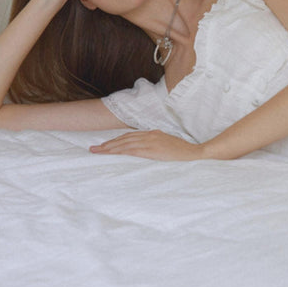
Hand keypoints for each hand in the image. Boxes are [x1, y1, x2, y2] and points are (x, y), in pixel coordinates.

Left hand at [89, 130, 204, 160]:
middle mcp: (149, 135)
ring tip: (97, 151)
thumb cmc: (182, 151)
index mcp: (152, 133)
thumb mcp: (166, 144)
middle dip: (107, 144)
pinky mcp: (152, 149)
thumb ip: (155, 144)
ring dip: (109, 147)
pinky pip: (132, 150)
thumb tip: (145, 149)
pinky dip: (120, 151)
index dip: (115, 141)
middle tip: (93, 149)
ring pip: (124, 143)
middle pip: (123, 139)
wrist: (194, 152)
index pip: (129, 136)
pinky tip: (111, 153)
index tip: (104, 145)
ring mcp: (150, 141)